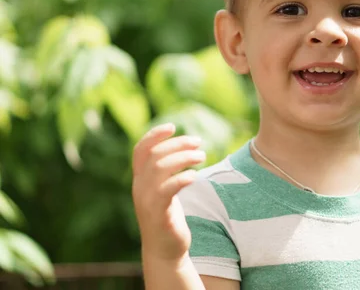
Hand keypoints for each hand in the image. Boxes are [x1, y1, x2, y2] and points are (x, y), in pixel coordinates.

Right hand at [131, 123, 205, 262]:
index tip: (172, 126)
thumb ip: (166, 172)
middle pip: (154, 155)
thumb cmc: (168, 217)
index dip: (154, 135)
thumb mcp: (163, 191)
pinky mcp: (158, 214)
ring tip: (202, 156)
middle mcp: (139, 188)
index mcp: (139, 180)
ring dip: (183, 157)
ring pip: (160, 169)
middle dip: (177, 144)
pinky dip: (181, 178)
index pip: (140, 150)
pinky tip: (195, 175)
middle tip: (199, 142)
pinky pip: (167, 190)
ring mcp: (146, 201)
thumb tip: (183, 147)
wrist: (164, 251)